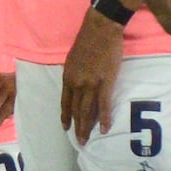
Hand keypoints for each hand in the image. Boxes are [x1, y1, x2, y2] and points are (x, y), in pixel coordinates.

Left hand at [58, 9, 127, 139]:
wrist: (101, 28)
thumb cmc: (88, 40)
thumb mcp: (73, 58)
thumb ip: (74, 73)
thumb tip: (76, 84)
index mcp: (68, 77)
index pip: (65, 102)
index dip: (65, 116)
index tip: (65, 127)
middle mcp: (77, 83)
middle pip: (76, 110)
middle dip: (76, 127)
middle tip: (79, 141)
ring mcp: (91, 84)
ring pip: (87, 111)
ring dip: (86, 127)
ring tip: (87, 140)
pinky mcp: (106, 82)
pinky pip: (104, 105)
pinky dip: (103, 118)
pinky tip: (104, 129)